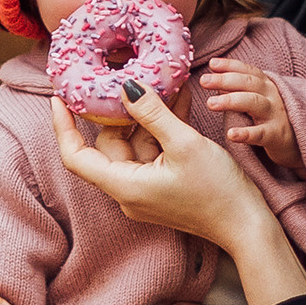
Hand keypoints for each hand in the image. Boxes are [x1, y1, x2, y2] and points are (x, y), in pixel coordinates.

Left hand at [51, 87, 268, 248]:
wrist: (246, 226)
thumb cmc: (218, 191)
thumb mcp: (184, 144)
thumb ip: (152, 114)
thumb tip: (126, 88)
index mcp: (124, 186)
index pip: (76, 156)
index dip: (63, 127)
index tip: (59, 99)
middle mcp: (128, 192)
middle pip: (109, 146)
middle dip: (121, 112)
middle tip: (131, 78)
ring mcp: (144, 191)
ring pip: (134, 145)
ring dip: (147, 117)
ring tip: (164, 85)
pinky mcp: (161, 188)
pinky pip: (151, 152)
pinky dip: (160, 130)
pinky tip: (177, 103)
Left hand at [201, 59, 302, 173]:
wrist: (300, 144)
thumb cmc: (271, 120)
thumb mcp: (256, 100)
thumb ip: (237, 89)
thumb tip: (212, 77)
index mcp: (266, 86)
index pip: (248, 71)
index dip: (230, 65)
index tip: (212, 64)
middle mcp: (271, 96)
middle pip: (248, 83)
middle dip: (225, 80)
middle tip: (203, 81)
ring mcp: (275, 115)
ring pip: (253, 102)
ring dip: (231, 101)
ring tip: (210, 103)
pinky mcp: (276, 135)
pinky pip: (260, 133)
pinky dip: (245, 133)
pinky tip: (230, 134)